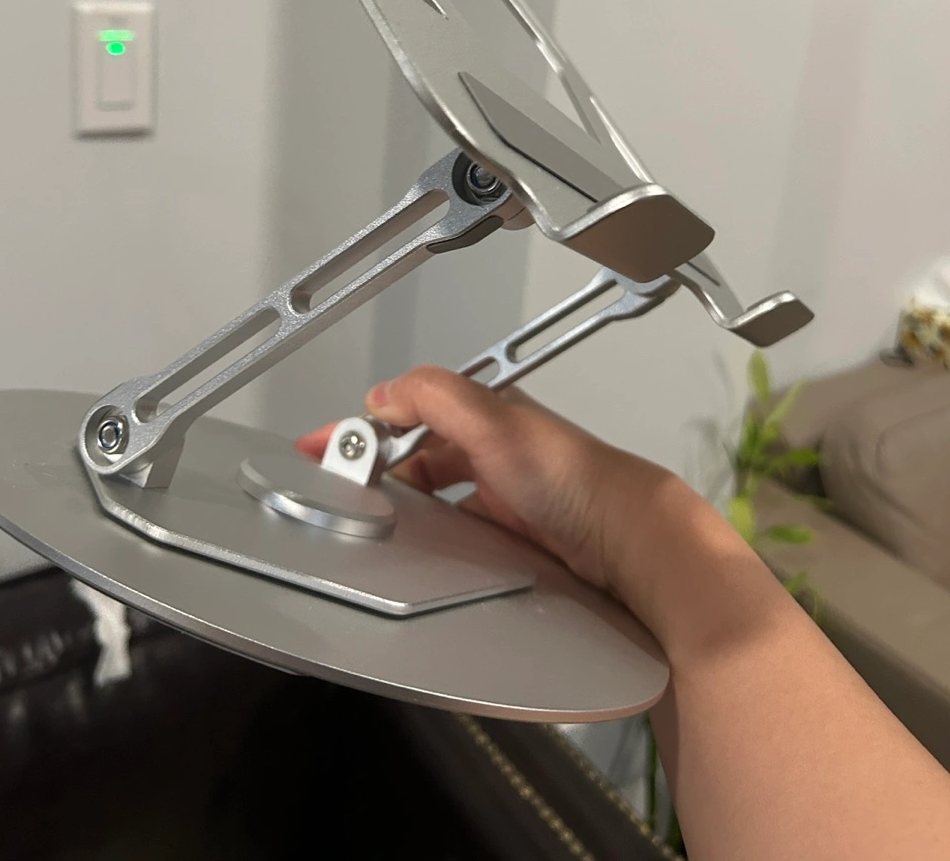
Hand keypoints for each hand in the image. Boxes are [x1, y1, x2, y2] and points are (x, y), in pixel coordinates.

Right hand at [295, 364, 719, 634]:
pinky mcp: (510, 539)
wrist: (627, 541)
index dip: (363, 430)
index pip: (408, 412)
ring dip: (406, 511)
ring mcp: (501, 497)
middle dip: (378, 473)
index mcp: (484, 414)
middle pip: (415, 458)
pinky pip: (456, 537)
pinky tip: (423, 556)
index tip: (322, 450)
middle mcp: (492, 452)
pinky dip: (434, 542)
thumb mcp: (493, 421)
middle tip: (343, 497)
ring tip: (376, 529)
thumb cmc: (573, 477)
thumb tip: (381, 392)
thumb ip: (434, 396)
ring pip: (434, 500)